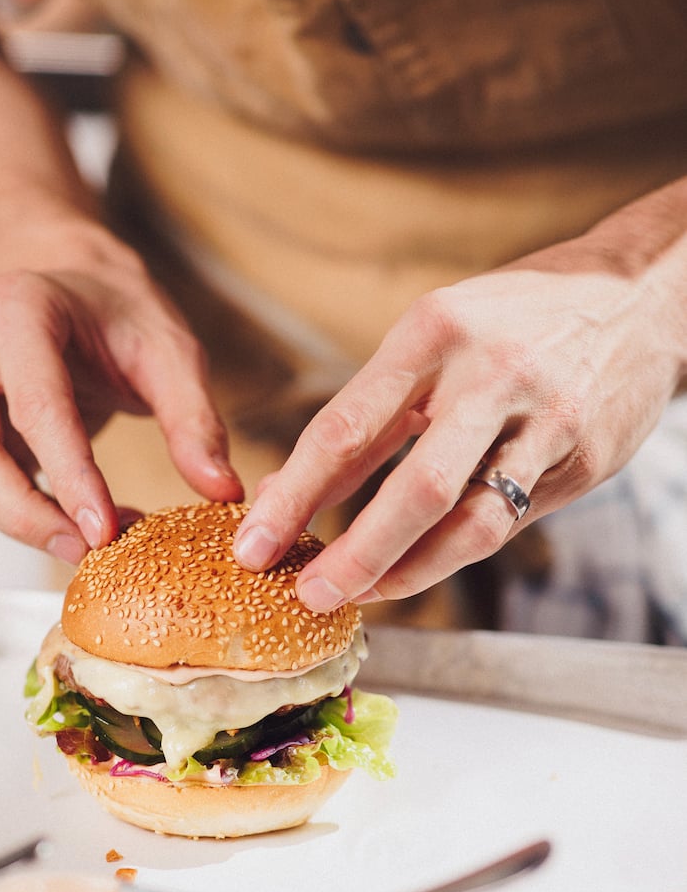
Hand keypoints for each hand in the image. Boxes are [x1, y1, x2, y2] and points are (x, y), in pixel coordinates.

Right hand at [0, 250, 242, 561]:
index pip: (35, 406)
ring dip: (21, 523)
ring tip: (89, 543)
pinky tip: (73, 525)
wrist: (80, 289)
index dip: (68, 475)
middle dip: (27, 514)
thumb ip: (195, 419)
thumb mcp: (172, 352)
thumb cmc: (120, 313)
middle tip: (87, 550)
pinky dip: (19, 517)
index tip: (103, 530)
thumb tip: (220, 488)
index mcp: (17, 311)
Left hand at [233, 231, 684, 610]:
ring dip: (406, 572)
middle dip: (354, 554)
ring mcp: (547, 423)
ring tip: (358, 595)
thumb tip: (292, 489)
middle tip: (308, 593)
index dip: (295, 496)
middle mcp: (492, 376)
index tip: (254, 544)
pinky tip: (416, 569)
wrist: (638, 296)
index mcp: (434, 332)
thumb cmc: (510, 319)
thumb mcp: (432, 335)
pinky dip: (454, 554)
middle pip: (415, 489)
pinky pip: (508, 524)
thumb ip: (370, 413)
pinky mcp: (584, 461)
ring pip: (470, 523)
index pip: (347, 427)